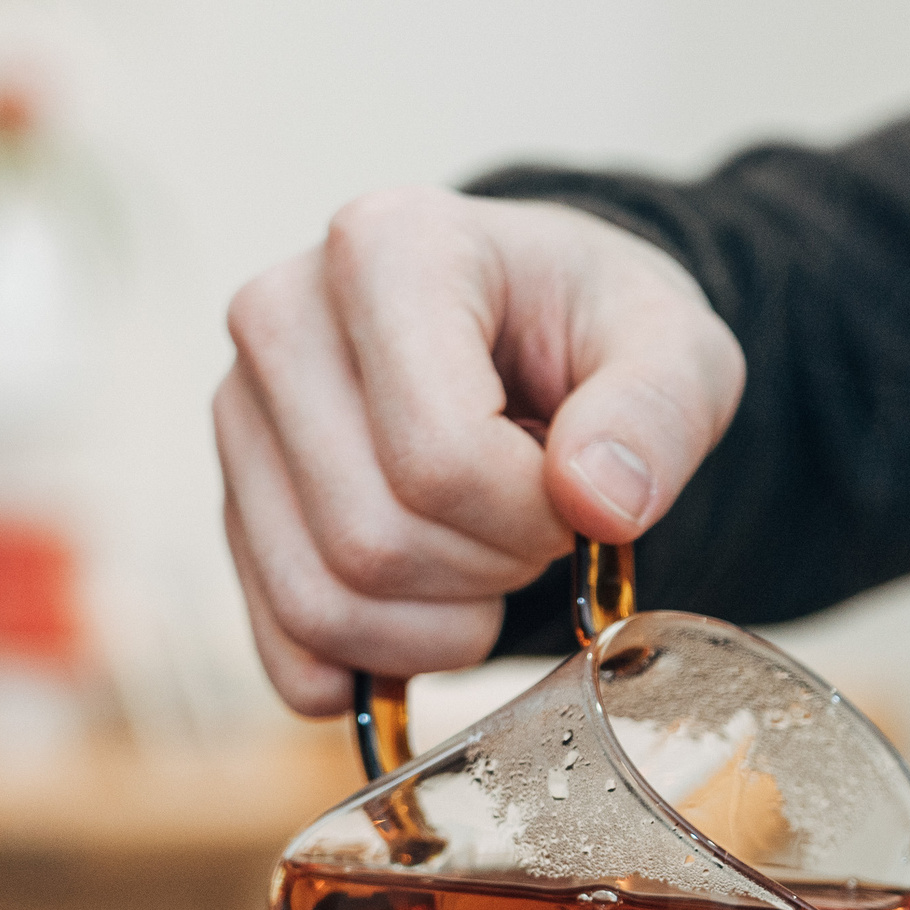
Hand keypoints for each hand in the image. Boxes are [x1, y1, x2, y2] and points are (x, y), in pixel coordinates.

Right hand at [214, 185, 745, 712]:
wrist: (536, 339)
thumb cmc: (597, 336)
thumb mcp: (677, 350)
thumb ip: (658, 412)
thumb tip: (598, 500)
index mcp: (386, 247)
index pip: (438, 458)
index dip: (532, 517)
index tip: (578, 486)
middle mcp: (280, 318)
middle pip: (374, 541)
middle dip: (490, 569)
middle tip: (537, 521)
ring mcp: (239, 416)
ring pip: (324, 603)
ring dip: (441, 626)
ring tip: (490, 553)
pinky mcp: (232, 506)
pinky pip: (287, 649)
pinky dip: (378, 662)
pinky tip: (434, 611)